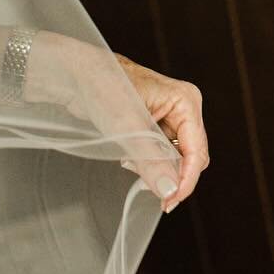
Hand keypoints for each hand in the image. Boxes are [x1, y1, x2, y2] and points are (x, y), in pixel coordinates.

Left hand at [22, 29, 206, 214]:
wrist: (76, 72)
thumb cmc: (102, 86)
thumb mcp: (127, 127)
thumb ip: (151, 161)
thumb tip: (170, 189)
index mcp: (186, 101)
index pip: (197, 150)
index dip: (186, 179)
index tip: (169, 201)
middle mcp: (183, 108)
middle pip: (192, 155)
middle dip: (171, 174)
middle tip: (148, 190)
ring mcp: (171, 115)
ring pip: (176, 156)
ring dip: (157, 168)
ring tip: (130, 162)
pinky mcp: (156, 123)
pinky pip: (162, 152)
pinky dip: (148, 161)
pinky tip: (129, 157)